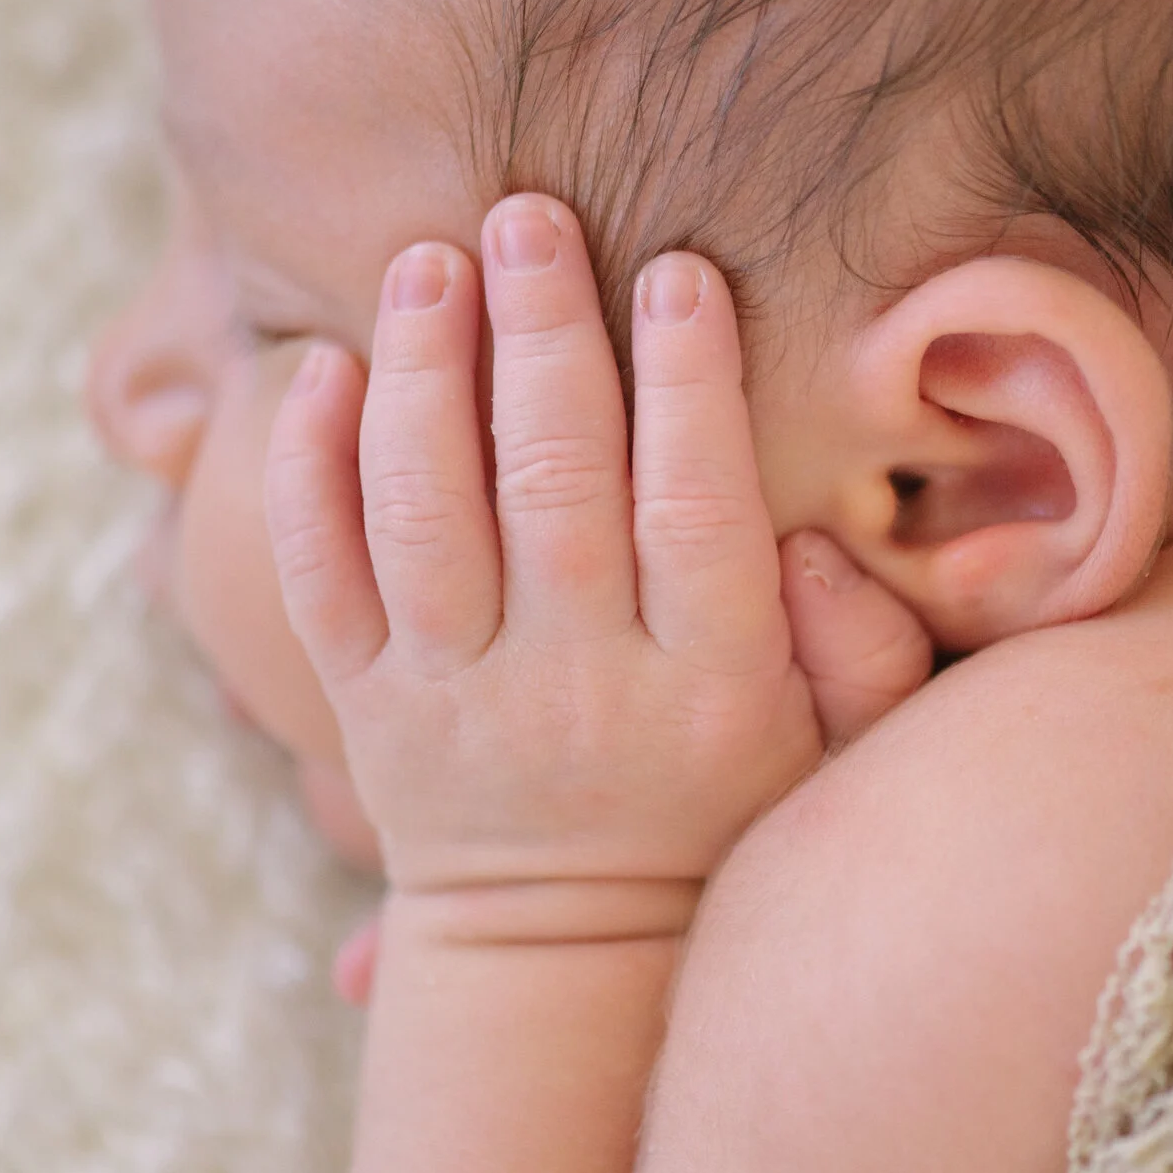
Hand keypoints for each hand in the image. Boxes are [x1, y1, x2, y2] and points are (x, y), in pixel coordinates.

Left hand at [267, 194, 927, 942]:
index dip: (689, 382)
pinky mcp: (363, 710)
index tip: (678, 270)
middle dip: (541, 335)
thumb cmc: (725, 821)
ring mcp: (454, 703)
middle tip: (529, 214)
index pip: (697, 509)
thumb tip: (823, 537)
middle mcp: (576, 692)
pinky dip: (304, 473)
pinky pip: (317, 581)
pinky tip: (321, 372)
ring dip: (424, 375)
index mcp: (708, 692)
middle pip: (553, 486)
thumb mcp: (837, 765)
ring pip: (423, 517)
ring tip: (431, 261)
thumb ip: (867, 654)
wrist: (567, 957)